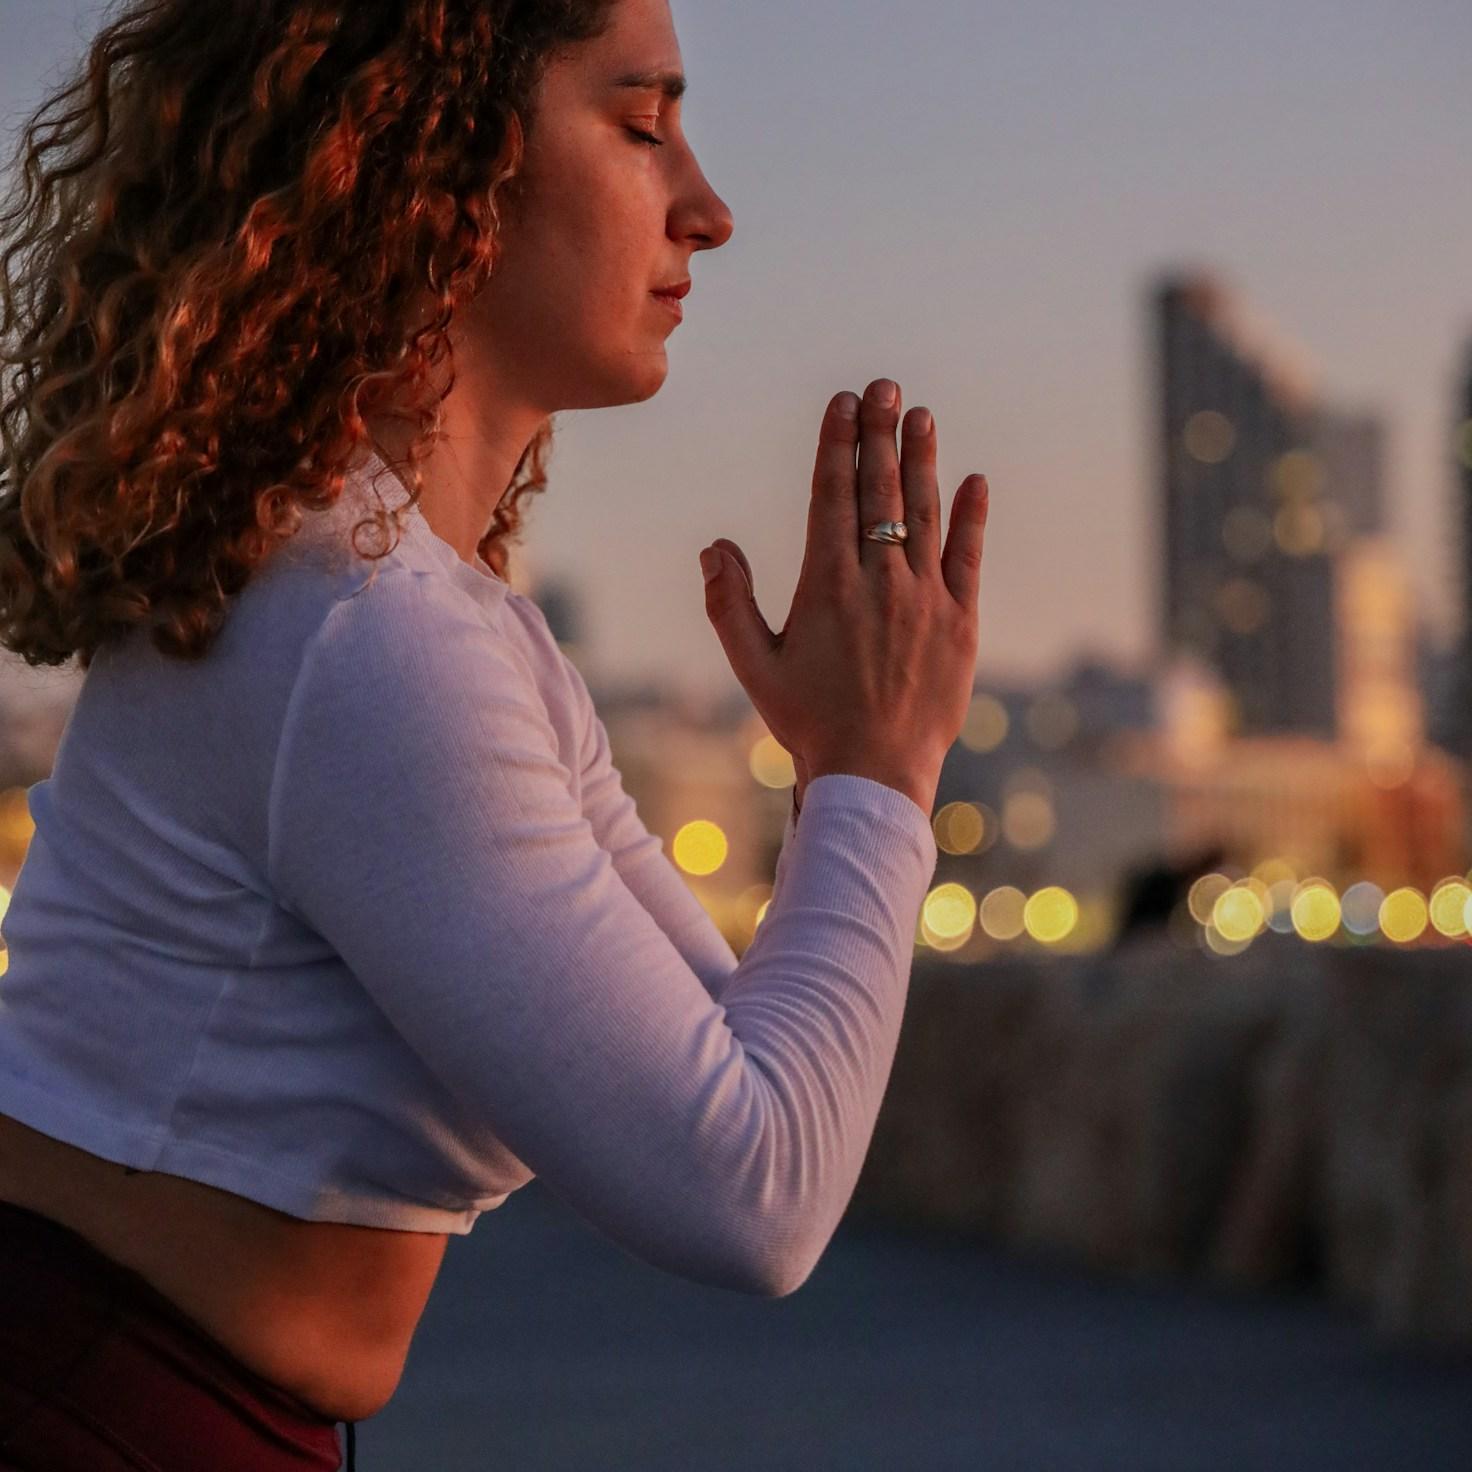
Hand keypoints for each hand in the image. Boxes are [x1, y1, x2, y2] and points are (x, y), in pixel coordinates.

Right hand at [699, 377, 988, 815]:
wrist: (876, 773)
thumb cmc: (808, 722)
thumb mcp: (754, 666)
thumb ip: (730, 603)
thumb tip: (715, 546)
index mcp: (827, 584)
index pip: (833, 494)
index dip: (838, 442)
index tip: (843, 402)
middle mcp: (880, 580)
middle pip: (881, 489)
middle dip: (881, 431)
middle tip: (884, 385)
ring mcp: (925, 598)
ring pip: (927, 512)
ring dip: (923, 459)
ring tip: (921, 415)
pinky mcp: (960, 622)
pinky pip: (969, 558)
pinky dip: (972, 517)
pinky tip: (975, 481)